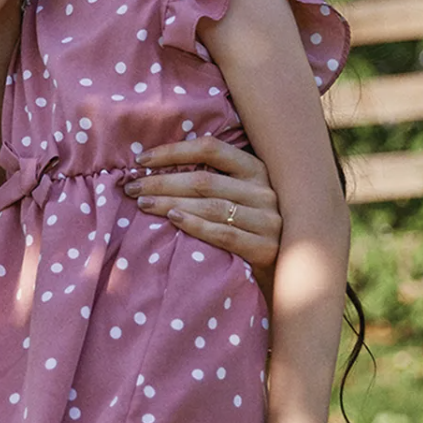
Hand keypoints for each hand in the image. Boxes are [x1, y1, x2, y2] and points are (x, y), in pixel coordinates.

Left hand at [123, 136, 280, 281]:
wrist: (290, 272)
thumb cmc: (253, 231)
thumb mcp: (242, 198)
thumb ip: (215, 181)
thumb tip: (161, 168)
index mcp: (257, 170)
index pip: (212, 149)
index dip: (174, 151)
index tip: (141, 160)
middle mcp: (265, 191)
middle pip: (204, 180)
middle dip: (162, 182)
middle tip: (131, 188)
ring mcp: (268, 220)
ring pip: (211, 206)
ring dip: (171, 204)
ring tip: (143, 204)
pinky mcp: (266, 248)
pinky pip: (224, 234)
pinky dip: (196, 225)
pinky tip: (173, 220)